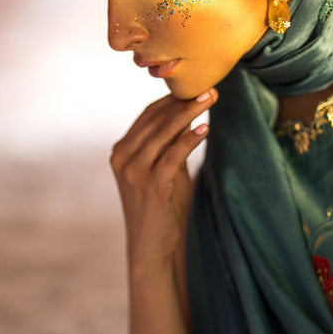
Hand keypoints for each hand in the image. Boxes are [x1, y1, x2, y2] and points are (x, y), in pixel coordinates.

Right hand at [110, 89, 217, 272]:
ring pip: (163, 133)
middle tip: (209, 87)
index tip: (196, 87)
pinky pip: (172, 155)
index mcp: (122, 151)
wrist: (150, 246)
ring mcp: (134, 172)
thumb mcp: (165, 171)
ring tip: (210, 98)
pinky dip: (189, 139)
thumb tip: (189, 116)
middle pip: (155, 120)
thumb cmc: (161, 208)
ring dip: (189, 113)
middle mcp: (123, 158)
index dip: (172, 100)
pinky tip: (205, 129)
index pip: (147, 116)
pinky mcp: (150, 186)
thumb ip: (172, 145)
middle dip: (183, 101)